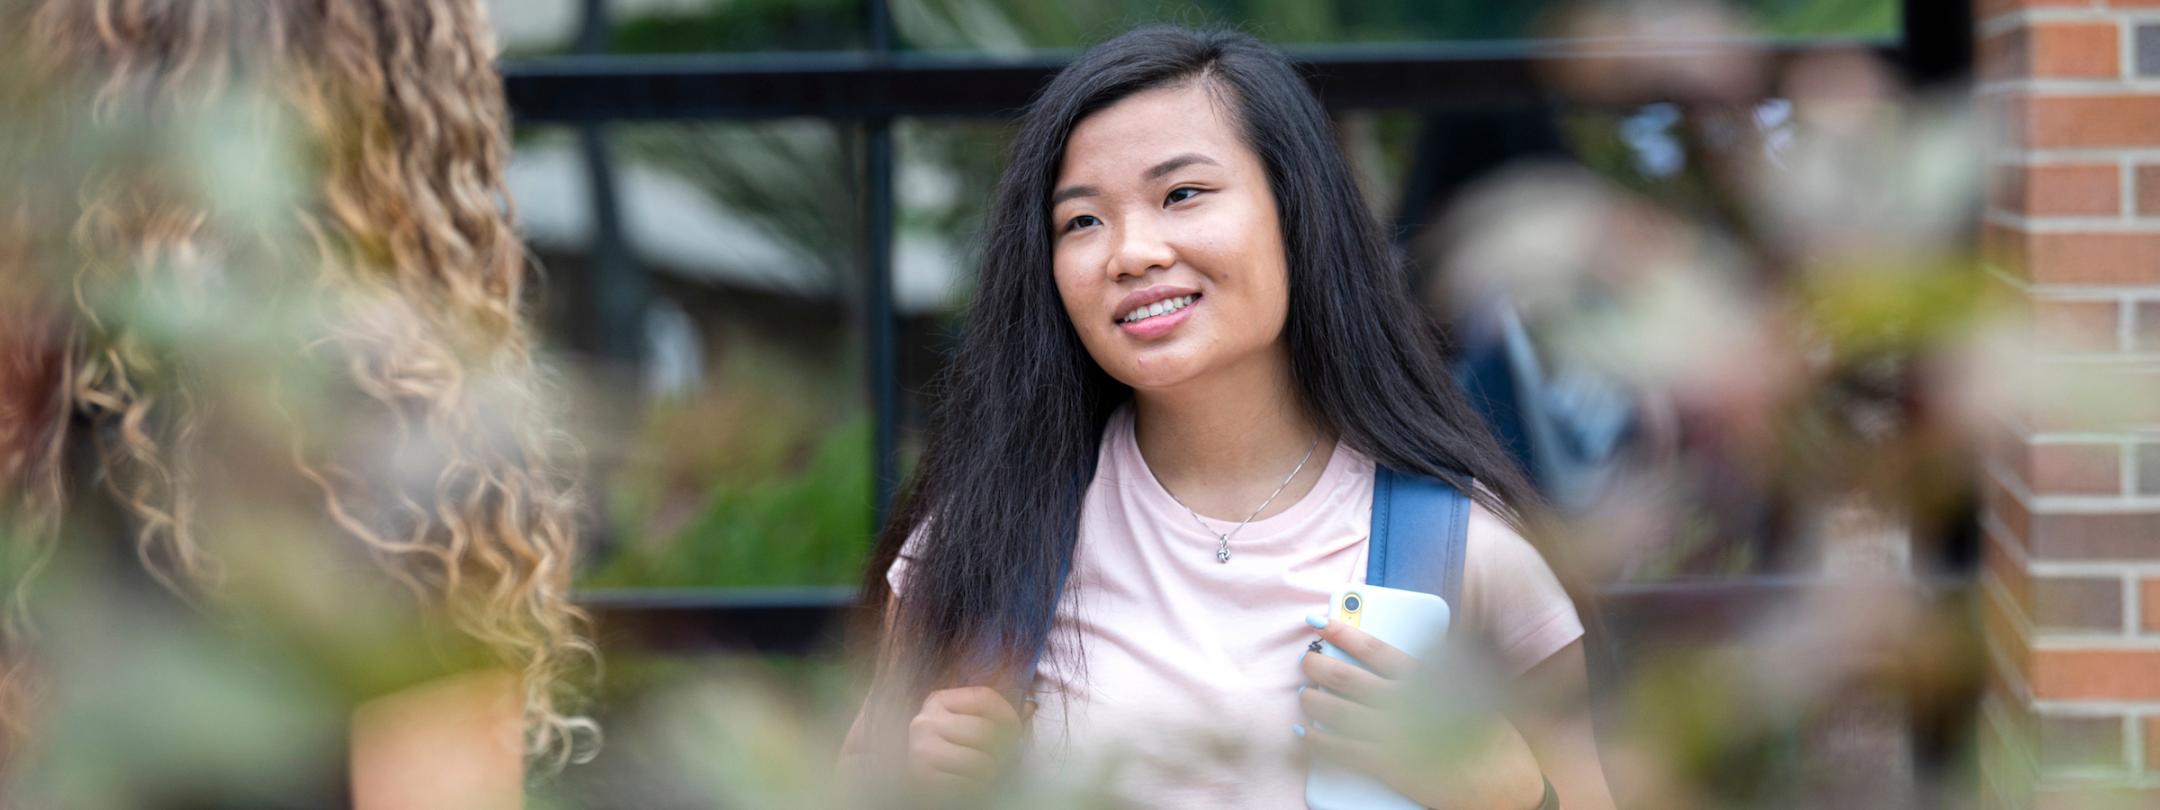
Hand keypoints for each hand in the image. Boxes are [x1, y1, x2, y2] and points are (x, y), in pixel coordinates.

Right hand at [904, 686, 1027, 802]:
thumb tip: (1031, 707)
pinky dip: (975, 789)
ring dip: (990, 774)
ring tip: (984, 776)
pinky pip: (967, 783)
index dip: (1009, 715)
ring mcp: (921, 748)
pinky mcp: (922, 776)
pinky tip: (969, 787)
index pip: (985, 697)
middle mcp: (925, 721)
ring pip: (980, 761)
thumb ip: (998, 719)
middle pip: (984, 730)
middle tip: (1002, 762)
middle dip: (1002, 751)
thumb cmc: (954, 759)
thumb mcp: (971, 732)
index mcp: (938, 702)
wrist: (927, 792)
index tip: (1017, 733)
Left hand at [1299, 616, 1546, 809]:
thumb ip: (1438, 675)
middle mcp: (1407, 706)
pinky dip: (1317, 739)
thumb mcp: (1474, 693)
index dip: (1345, 632)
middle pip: (1348, 678)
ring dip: (1314, 700)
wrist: (1504, 788)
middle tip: (1308, 659)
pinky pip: (1341, 750)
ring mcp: (1395, 737)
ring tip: (1306, 694)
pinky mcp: (1389, 768)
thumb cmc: (1492, 740)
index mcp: (1429, 682)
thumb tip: (1403, 657)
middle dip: (1319, 665)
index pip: (1376, 650)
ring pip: (1338, 713)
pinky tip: (1306, 731)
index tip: (1323, 622)